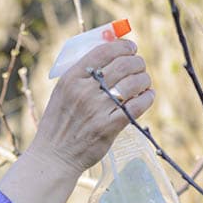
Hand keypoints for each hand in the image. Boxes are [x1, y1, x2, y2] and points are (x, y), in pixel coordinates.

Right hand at [28, 39, 155, 177]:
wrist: (54, 156)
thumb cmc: (60, 123)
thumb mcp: (62, 93)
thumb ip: (82, 75)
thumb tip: (110, 54)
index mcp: (71, 78)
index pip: (103, 51)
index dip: (123, 46)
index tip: (131, 48)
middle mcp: (84, 91)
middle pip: (123, 65)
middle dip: (137, 62)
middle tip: (140, 66)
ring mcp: (97, 109)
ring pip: (133, 83)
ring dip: (144, 79)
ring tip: (144, 82)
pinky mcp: (109, 127)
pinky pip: (137, 106)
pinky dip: (147, 98)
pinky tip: (147, 96)